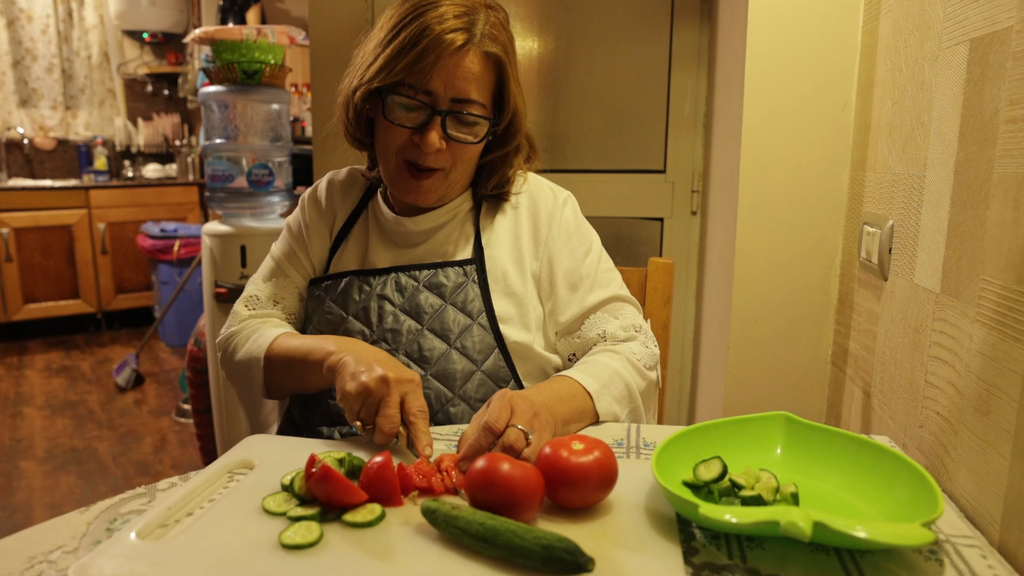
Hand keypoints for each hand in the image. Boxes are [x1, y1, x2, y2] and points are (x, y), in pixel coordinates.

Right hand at [326, 337, 432, 457]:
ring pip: (368, 427)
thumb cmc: (384, 374)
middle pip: (389, 428)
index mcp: (410, 384)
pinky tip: (357, 402)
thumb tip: (413, 442)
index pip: (418, 414)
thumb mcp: (403, 384)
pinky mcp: (351, 392)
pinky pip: (353, 420)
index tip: (425, 453)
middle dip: (384, 437)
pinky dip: (355, 417)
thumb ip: (409, 408)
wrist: (352, 356)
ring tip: (368, 406)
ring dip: (367, 425)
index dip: (421, 436)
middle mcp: (391, 385)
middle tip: (380, 432)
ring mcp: (370, 388)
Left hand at [455, 388, 556, 469]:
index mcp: (505, 401)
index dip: (475, 448)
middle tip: (478, 474)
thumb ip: (472, 433)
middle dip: (492, 462)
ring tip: (493, 479)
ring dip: (507, 471)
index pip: (490, 426)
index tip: (463, 465)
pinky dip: (520, 473)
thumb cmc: (509, 412)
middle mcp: (525, 413)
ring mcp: (540, 430)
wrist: (546, 406)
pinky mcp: (548, 447)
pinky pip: (534, 465)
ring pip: (525, 457)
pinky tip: (509, 479)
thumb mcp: (488, 413)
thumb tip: (460, 460)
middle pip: (510, 443)